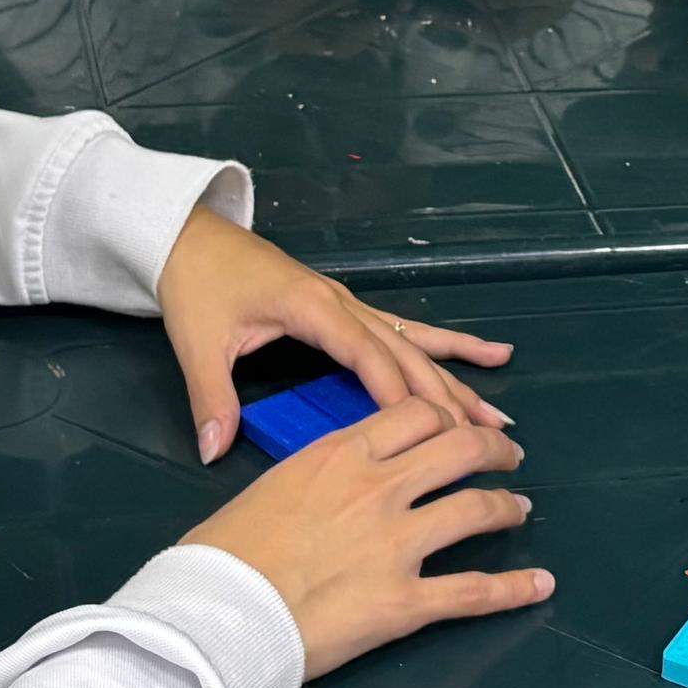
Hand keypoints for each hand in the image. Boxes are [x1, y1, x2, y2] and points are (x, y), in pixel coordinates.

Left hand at [154, 207, 512, 463]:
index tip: (429, 434)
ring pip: (415, 344)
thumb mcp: (199, 343)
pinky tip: (488, 353)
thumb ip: (211, 397)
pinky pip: (405, 329)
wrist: (189, 237)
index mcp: (313, 310)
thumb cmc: (197, 285)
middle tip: (486, 438)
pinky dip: (447, 344)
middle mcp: (343, 305)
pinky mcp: (348, 307)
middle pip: (405, 354)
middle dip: (446, 398)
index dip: (398, 396)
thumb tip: (213, 450)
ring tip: (497, 411)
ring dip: (458, 378)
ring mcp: (351, 304)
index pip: (368, 356)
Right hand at [187, 403, 547, 678]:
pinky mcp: (407, 601)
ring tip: (518, 509)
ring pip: (476, 508)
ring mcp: (399, 543)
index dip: (446, 416)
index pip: (415, 414)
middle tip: (507, 455)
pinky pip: (474, 591)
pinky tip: (540, 585)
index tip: (455, 425)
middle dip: (493, 448)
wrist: (216, 613)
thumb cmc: (223, 553)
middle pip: (460, 448)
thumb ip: (314, 475)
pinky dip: (514, 589)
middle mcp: (379, 488)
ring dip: (506, 506)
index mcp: (341, 454)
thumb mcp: (268, 487)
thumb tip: (325, 482)